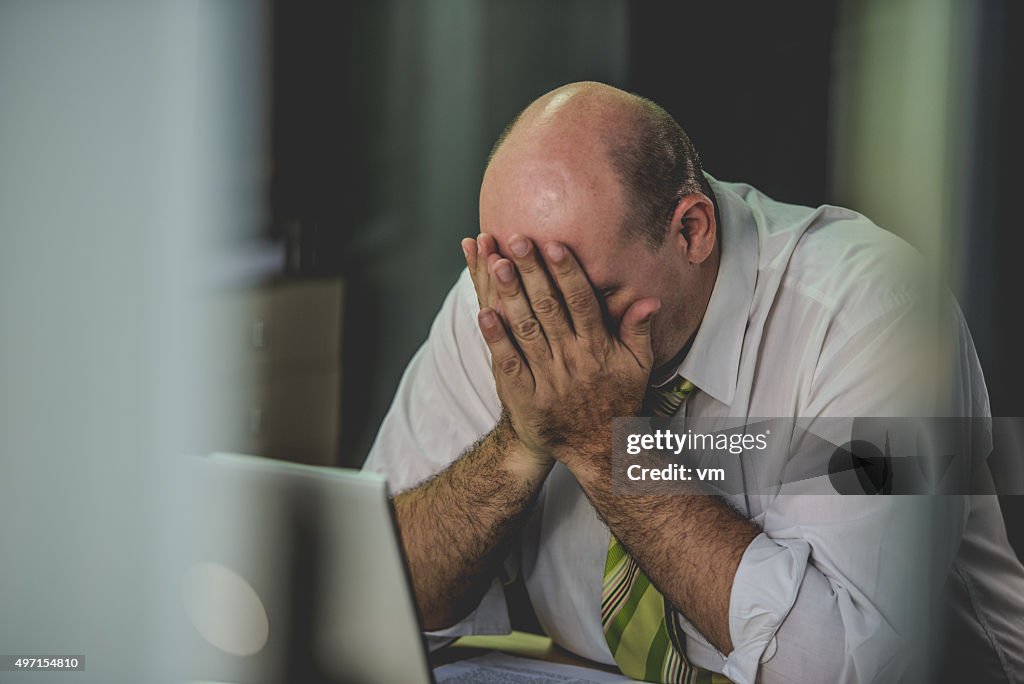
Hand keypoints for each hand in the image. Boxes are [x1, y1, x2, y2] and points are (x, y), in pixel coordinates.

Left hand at [462, 233, 660, 469]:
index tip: (553, 245)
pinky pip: (509, 364)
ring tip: (496, 263)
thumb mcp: (638, 366)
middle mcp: (572, 360)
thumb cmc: (618, 400)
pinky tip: (483, 312)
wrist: (597, 449)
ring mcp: (548, 379)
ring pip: (526, 330)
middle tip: (516, 241)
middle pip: (549, 309)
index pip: (581, 302)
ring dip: (510, 296)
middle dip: (532, 272)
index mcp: (598, 348)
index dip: (567, 272)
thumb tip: (649, 299)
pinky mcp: (526, 397)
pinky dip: (496, 339)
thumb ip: (638, 330)